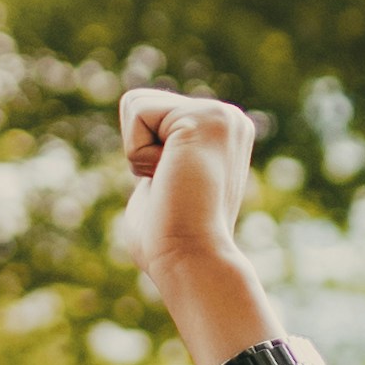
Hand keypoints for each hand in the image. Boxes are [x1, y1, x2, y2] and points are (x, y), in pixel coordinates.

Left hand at [117, 83, 263, 317]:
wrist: (191, 262)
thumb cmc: (169, 240)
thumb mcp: (163, 186)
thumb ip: (161, 160)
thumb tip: (154, 165)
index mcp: (222, 133)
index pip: (150, 115)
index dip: (144, 156)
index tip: (175, 190)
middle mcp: (228, 118)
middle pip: (139, 103)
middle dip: (137, 150)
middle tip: (170, 187)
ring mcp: (220, 114)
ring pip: (135, 104)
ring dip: (138, 152)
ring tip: (171, 182)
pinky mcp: (202, 118)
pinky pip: (137, 113)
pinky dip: (138, 154)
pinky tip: (169, 177)